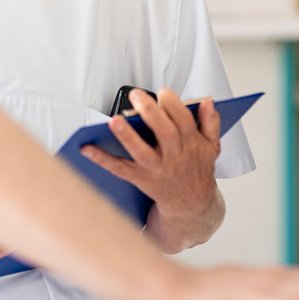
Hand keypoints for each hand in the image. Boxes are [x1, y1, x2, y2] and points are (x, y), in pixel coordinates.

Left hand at [79, 88, 220, 244]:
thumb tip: (208, 102)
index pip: (183, 120)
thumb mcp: (211, 147)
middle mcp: (174, 156)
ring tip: (115, 120)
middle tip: (137, 96)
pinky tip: (86, 148)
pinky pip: (120, 169)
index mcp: (191, 144)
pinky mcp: (141, 181)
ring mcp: (157, 170)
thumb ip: (211, 123)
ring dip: (127, 136)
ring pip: (141, 152)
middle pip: (164, 132)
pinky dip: (101, 159)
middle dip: (151, 112)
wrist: (193, 208)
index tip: (162, 92)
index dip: (173, 104)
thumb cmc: (198, 170)